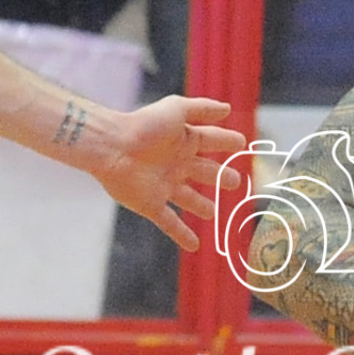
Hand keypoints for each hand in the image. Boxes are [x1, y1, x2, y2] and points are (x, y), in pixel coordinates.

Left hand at [90, 93, 242, 249]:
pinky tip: (194, 246)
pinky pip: (170, 222)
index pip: (213, 141)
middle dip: (221, 177)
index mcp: (185, 140)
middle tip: (236, 182)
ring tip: (213, 213)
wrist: (112, 147)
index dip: (228, 142)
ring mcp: (165, 185)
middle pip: (206, 172)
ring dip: (202, 206)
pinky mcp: (152, 204)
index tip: (241, 144)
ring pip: (190, 198)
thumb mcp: (176, 109)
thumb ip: (202, 109)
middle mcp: (178, 164)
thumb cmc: (144, 125)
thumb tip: (227, 109)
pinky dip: (182, 234)